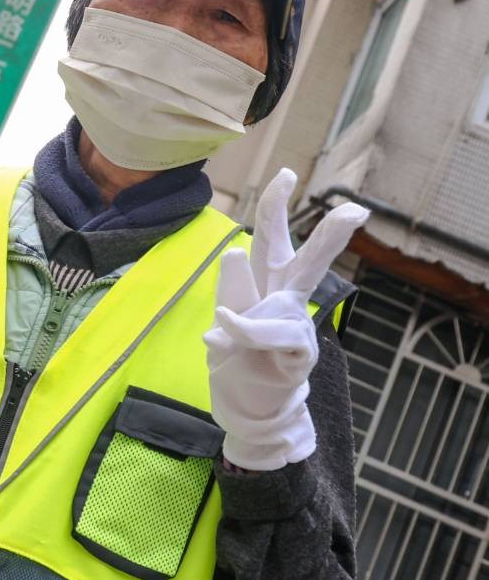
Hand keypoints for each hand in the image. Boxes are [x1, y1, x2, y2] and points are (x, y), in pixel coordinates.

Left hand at [205, 168, 367, 470]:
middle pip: (307, 260)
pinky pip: (270, 332)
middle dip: (330, 234)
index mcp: (266, 281)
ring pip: (287, 301)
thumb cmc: (236, 359)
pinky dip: (245, 331)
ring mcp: (295, 325)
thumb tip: (236, 251)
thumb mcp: (222, 321)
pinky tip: (223, 334)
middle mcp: (285, 298)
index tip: (287, 173)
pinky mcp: (297, 353)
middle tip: (356, 211)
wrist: (246, 406)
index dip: (276, 204)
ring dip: (248, 308)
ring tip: (226, 327)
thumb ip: (232, 289)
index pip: (271, 236)